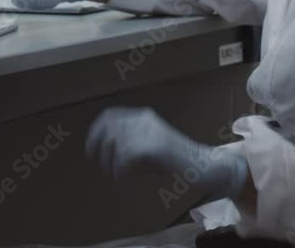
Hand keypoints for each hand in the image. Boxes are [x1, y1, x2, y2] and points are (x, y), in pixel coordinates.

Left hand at [85, 107, 247, 201]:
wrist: (203, 164)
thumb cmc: (177, 160)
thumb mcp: (151, 146)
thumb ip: (132, 144)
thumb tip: (106, 151)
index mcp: (144, 117)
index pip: (110, 116)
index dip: (95, 131)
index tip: (91, 149)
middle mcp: (146, 120)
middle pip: (109, 127)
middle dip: (97, 147)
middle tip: (97, 164)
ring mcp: (151, 131)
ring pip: (116, 141)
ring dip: (109, 161)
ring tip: (115, 174)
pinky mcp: (155, 145)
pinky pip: (126, 155)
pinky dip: (120, 169)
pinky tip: (123, 178)